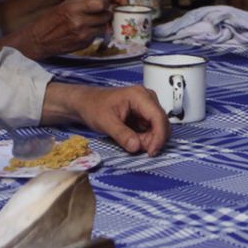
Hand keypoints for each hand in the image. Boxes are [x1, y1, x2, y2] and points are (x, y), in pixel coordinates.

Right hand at [12, 0, 116, 58]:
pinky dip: (94, 33)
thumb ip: (82, 4)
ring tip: (92, 21)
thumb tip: (101, 2)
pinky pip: (96, 36)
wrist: (37, 40)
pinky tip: (84, 31)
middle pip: (106, 16)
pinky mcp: (83, 44)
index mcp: (73, 8)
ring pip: (103, 27)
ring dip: (101, 24)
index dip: (105, 3)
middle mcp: (79, 22)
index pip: (101, 4)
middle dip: (105, 13)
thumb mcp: (63, 6)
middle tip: (101, 12)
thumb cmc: (49, 21)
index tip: (104, 2)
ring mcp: (82, 35)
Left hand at [46, 82, 169, 155]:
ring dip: (149, 139)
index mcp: (139, 96)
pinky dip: (146, 138)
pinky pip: (152, 128)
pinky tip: (133, 139)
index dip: (159, 136)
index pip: (158, 117)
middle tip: (139, 149)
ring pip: (158, 127)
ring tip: (132, 143)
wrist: (86, 103)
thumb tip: (137, 147)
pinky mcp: (145, 113)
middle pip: (162, 122)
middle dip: (154, 139)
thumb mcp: (105, 122)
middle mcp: (147, 98)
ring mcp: (147, 106)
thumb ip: (122, 135)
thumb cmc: (94, 107)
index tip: (152, 151)